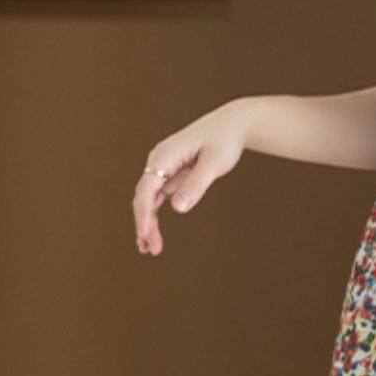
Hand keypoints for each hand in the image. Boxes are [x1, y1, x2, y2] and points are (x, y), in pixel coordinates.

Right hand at [133, 100, 249, 255]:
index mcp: (163, 156)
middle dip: (145, 224)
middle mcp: (158, 161)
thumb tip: (177, 208)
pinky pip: (157, 197)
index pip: (146, 190)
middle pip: (143, 197)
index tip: (145, 236)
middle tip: (151, 251)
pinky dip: (155, 215)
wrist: (232, 124)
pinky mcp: (170, 173)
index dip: (143, 215)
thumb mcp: (214, 163)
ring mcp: (163, 167)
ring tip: (150, 249)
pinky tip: (154, 234)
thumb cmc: (224, 140)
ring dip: (147, 223)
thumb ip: (196, 185)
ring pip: (148, 199)